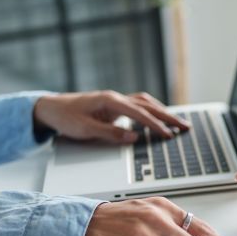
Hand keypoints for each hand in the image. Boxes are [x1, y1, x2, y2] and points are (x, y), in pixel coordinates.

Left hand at [34, 91, 188, 143]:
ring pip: (146, 103)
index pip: (139, 113)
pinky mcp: (115, 106)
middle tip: (185, 126)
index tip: (169, 134)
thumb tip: (133, 137)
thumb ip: (110, 133)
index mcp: (109, 101)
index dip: (155, 125)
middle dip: (168, 116)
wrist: (50, 108)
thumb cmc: (65, 117)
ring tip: (178, 123)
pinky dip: (152, 111)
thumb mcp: (84, 129)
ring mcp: (116, 101)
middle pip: (148, 105)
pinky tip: (159, 118)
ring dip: (163, 112)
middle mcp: (115, 98)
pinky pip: (139, 106)